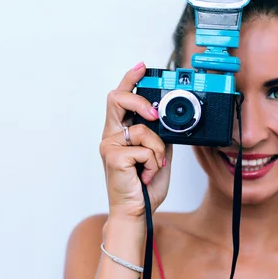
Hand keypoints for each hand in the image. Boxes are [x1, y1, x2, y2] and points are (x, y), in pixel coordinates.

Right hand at [99, 62, 172, 219]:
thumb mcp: (158, 154)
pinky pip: (145, 149)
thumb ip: (159, 135)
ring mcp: (110, 145)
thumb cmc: (144, 186)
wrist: (137, 212)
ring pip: (143, 129)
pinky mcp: (114, 157)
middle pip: (117, 99)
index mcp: (121, 132)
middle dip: (139, 100)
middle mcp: (112, 135)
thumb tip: (166, 119)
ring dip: (157, 150)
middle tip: (154, 113)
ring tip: (153, 167)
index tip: (142, 66)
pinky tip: (145, 176)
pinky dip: (153, 163)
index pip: (121, 99)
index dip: (130, 79)